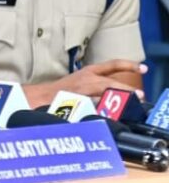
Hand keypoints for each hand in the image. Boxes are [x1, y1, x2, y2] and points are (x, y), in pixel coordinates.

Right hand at [27, 60, 146, 106]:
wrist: (40, 97)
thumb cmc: (61, 92)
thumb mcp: (80, 82)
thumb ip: (96, 85)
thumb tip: (116, 95)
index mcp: (88, 72)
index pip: (111, 65)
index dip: (128, 65)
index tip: (143, 68)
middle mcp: (86, 79)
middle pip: (112, 83)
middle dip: (126, 90)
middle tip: (138, 96)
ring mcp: (82, 91)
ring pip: (105, 96)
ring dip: (117, 102)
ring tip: (126, 108)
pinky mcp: (78, 103)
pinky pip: (95, 108)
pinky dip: (102, 113)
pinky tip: (106, 117)